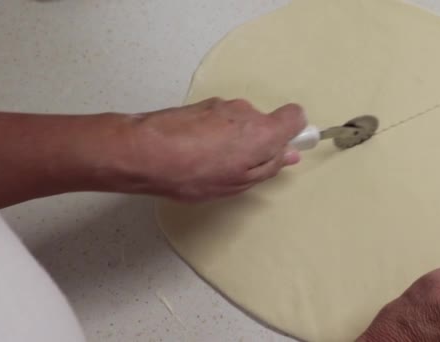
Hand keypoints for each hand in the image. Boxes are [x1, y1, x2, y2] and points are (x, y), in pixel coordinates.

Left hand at [119, 98, 305, 200]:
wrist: (144, 151)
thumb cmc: (195, 173)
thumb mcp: (238, 182)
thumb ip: (269, 166)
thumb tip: (289, 155)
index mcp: (263, 131)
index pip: (295, 116)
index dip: (293, 133)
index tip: (281, 151)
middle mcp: (246, 111)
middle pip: (264, 123)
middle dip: (257, 143)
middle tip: (237, 168)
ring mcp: (221, 105)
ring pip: (239, 122)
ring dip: (233, 140)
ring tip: (209, 163)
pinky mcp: (200, 105)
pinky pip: (219, 120)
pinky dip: (214, 134)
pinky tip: (194, 152)